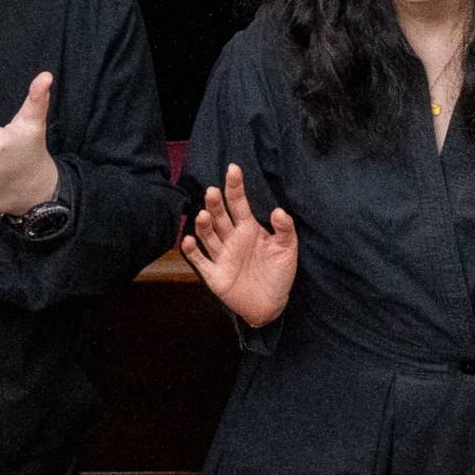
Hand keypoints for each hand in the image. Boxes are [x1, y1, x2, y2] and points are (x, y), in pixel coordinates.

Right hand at [182, 162, 298, 330]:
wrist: (270, 306)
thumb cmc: (279, 273)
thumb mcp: (287, 250)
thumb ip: (284, 230)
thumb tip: (279, 211)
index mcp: (248, 228)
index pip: (239, 203)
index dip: (235, 186)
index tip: (233, 169)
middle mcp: (231, 238)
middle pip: (220, 217)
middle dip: (215, 204)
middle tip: (212, 192)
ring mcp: (221, 255)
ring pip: (208, 235)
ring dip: (203, 225)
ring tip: (203, 215)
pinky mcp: (213, 275)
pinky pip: (200, 261)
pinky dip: (191, 251)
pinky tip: (187, 240)